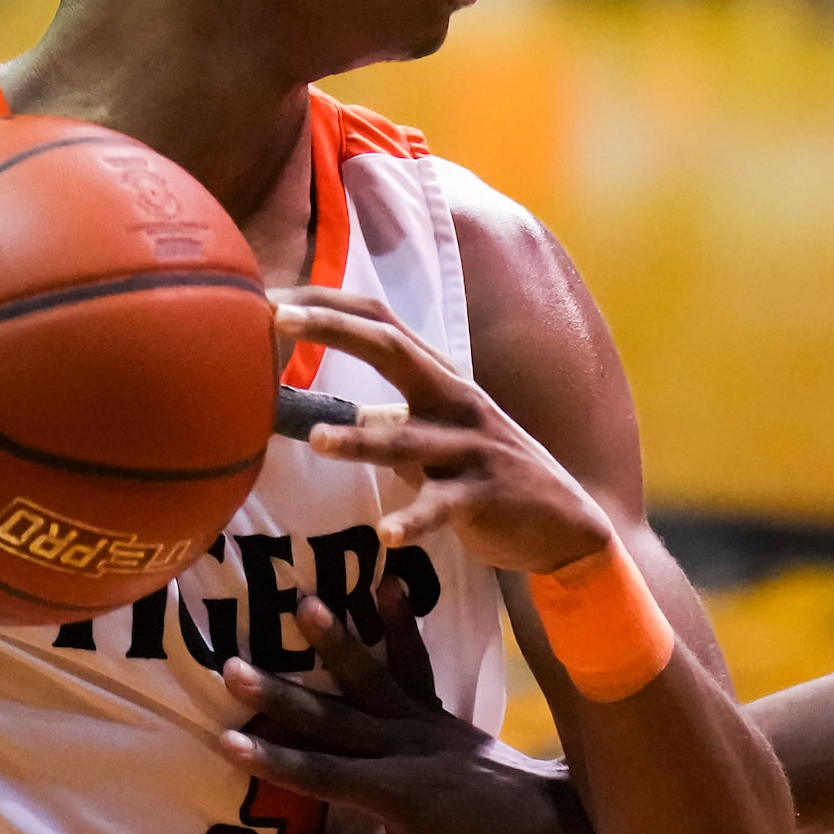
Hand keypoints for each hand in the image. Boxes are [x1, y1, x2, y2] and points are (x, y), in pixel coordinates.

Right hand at [220, 575, 600, 833]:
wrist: (558, 824)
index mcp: (398, 796)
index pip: (322, 776)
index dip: (273, 760)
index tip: (226, 740)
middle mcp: (405, 750)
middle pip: (332, 720)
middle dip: (279, 695)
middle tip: (232, 666)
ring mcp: (424, 724)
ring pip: (369, 679)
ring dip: (335, 641)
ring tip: (304, 602)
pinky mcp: (438, 712)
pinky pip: (415, 663)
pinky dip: (400, 624)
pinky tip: (385, 583)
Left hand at [271, 286, 610, 572]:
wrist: (564, 522)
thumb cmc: (481, 474)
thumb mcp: (433, 434)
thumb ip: (384, 418)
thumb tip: (316, 413)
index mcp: (438, 378)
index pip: (379, 322)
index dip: (326, 305)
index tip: (270, 298)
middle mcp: (455, 399)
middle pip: (391, 348)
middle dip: (331, 330)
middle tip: (274, 320)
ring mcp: (471, 446)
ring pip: (408, 437)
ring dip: (361, 439)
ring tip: (317, 440)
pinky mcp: (485, 496)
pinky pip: (442, 507)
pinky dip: (414, 520)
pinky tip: (387, 535)